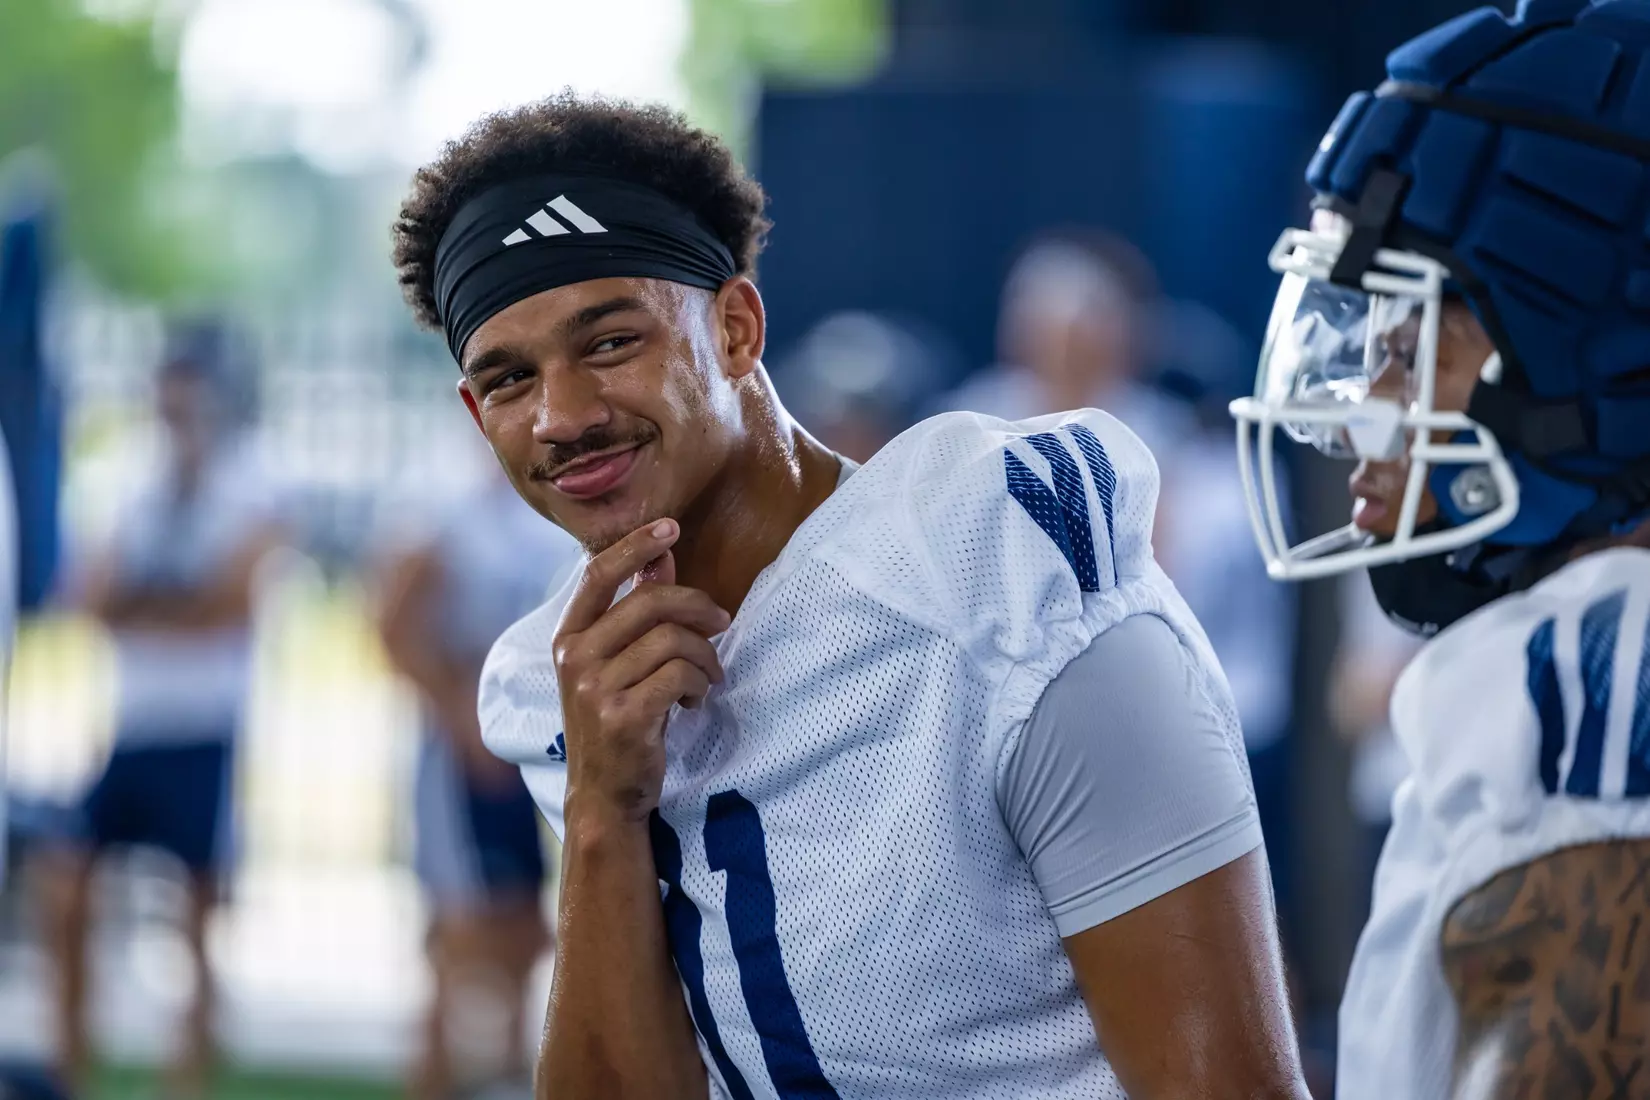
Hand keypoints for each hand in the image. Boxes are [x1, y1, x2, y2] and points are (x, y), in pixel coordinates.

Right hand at [554, 519, 729, 823]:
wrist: (605, 795)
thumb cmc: (615, 721)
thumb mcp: (616, 664)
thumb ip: (635, 613)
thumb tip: (661, 558)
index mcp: (568, 637)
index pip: (598, 573)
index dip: (636, 544)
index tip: (671, 526)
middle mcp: (574, 657)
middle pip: (651, 601)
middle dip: (698, 608)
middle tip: (722, 623)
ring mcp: (595, 688)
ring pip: (673, 639)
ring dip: (704, 656)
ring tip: (707, 677)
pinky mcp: (624, 715)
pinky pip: (680, 673)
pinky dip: (699, 682)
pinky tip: (693, 700)